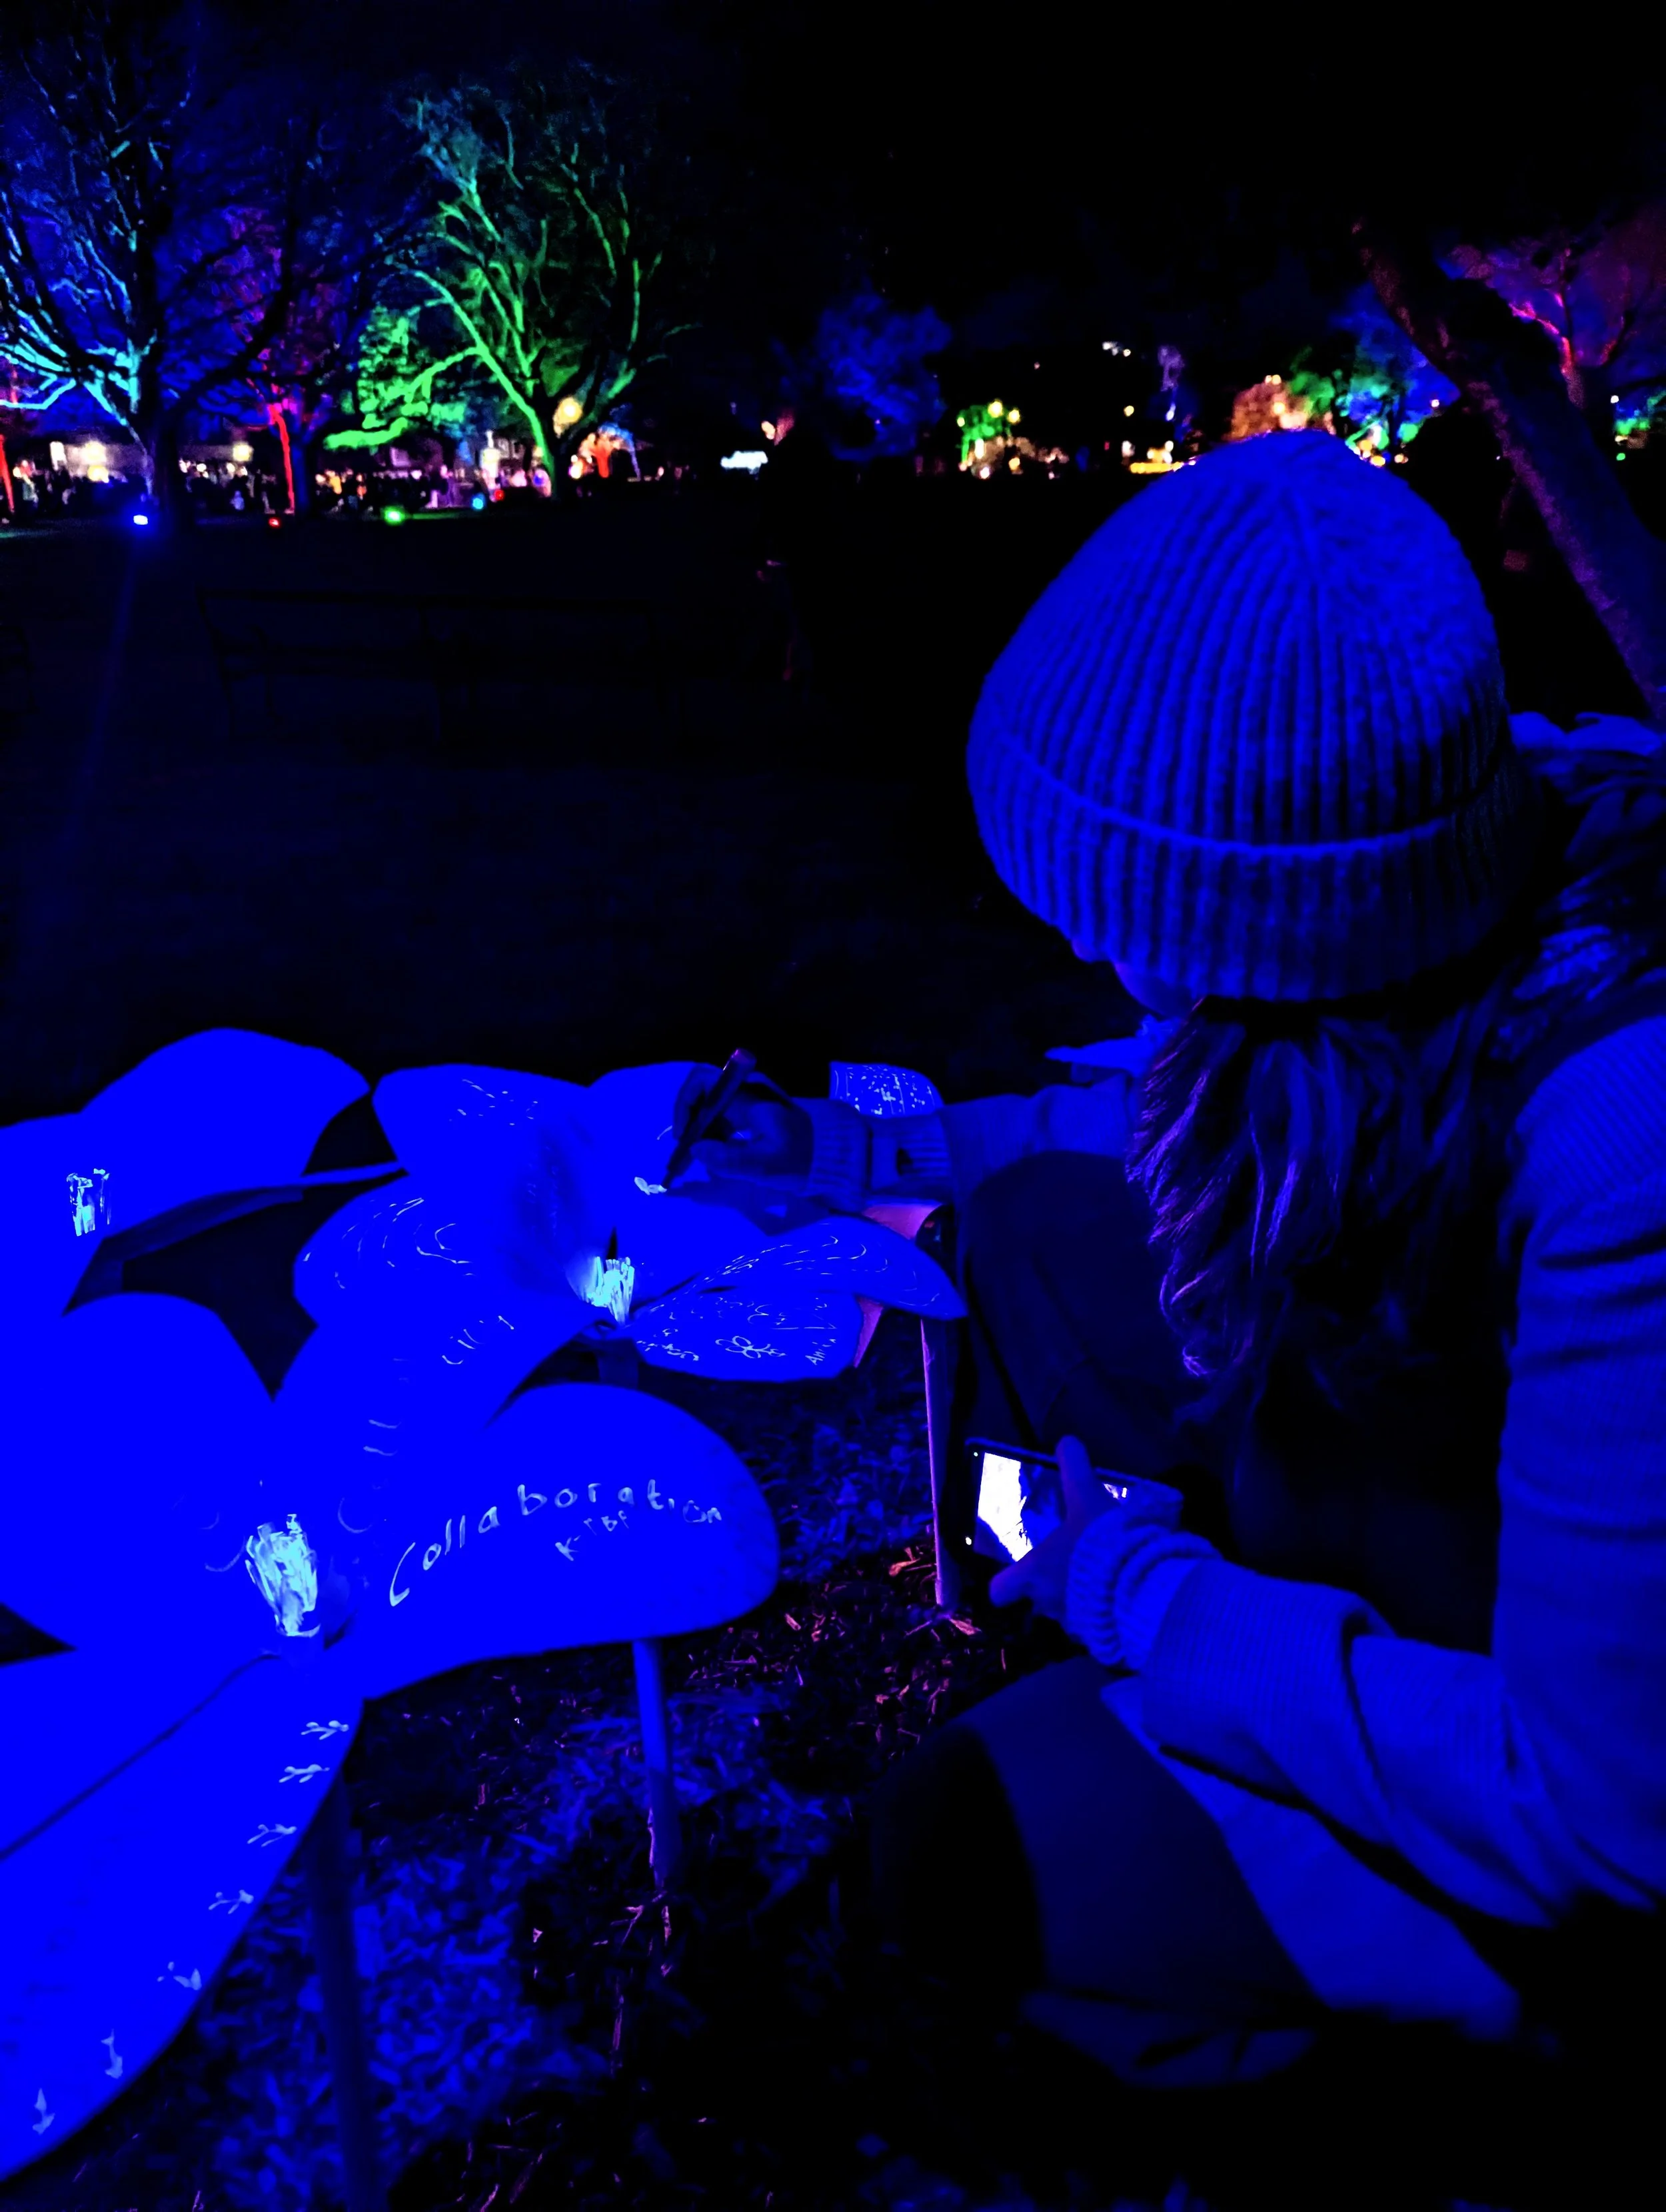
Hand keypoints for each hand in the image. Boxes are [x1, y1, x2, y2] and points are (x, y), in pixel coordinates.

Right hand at [667, 1062, 813, 1187]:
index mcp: (749, 1095)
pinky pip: (725, 1117)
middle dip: (689, 1122)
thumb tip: (696, 1150)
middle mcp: (747, 1090)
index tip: (684, 1135)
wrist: (833, 1156)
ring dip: (699, 1132)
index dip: (685, 1103)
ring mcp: (751, 1100)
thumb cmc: (802, 1158)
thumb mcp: (765, 1165)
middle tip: (684, 1154)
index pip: (703, 1080)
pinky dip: (713, 1135)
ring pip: (712, 1107)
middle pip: (703, 1094)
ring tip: (695, 1161)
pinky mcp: (755, 1113)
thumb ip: (729, 1159)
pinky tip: (713, 1158)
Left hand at [987, 1436, 1117, 1623]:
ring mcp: (1073, 1623)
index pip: (1001, 1589)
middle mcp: (1046, 1602)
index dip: (1004, 1583)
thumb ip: (1074, 1469)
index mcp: (1033, 1573)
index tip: (1014, 1575)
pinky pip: (1094, 1624)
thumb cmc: (1100, 1541)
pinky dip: (1103, 1609)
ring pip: (1066, 1610)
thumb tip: (1066, 1441)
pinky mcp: (1101, 1635)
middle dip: (1052, 1582)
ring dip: (1078, 1596)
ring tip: (1101, 1575)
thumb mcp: (1087, 1497)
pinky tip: (1120, 1590)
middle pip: (1037, 1597)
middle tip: (1072, 1562)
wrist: (1140, 1582)